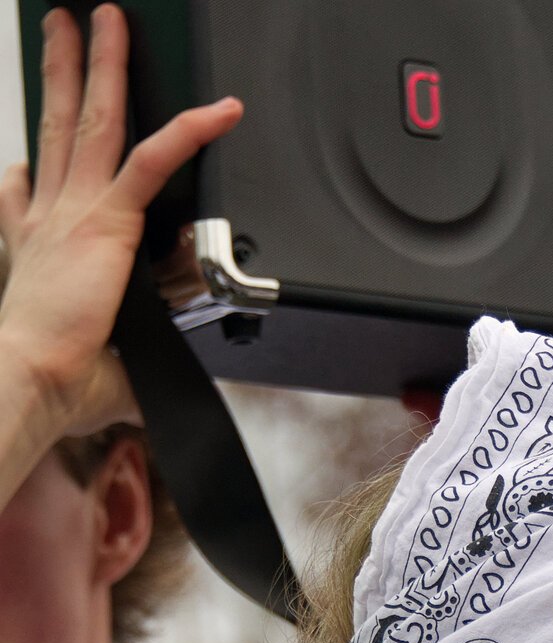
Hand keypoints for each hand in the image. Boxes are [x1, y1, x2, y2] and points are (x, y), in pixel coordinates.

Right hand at [0, 4, 241, 440]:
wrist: (34, 378)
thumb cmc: (55, 380)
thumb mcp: (92, 362)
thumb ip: (119, 360)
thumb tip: (148, 389)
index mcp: (36, 246)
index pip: (32, 188)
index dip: (29, 164)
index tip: (25, 154)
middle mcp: (51, 217)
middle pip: (57, 127)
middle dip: (62, 72)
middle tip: (62, 30)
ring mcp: (76, 211)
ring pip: (95, 121)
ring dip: (103, 65)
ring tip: (107, 21)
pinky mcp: (108, 220)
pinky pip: (152, 160)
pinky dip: (189, 132)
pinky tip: (218, 110)